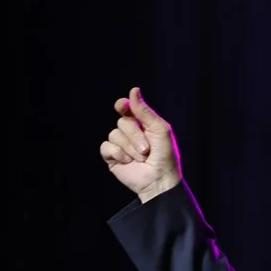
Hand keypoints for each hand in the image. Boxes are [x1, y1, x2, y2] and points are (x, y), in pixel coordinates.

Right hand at [100, 87, 181, 201]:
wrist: (159, 180)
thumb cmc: (165, 155)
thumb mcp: (159, 130)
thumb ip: (145, 111)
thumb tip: (134, 90)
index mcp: (143, 124)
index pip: (127, 108)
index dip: (123, 106)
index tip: (123, 106)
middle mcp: (130, 133)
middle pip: (122, 122)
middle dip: (135, 135)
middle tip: (147, 149)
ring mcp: (120, 145)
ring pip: (114, 134)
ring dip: (129, 148)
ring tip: (141, 158)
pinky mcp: (112, 157)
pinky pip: (106, 147)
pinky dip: (118, 154)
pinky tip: (128, 162)